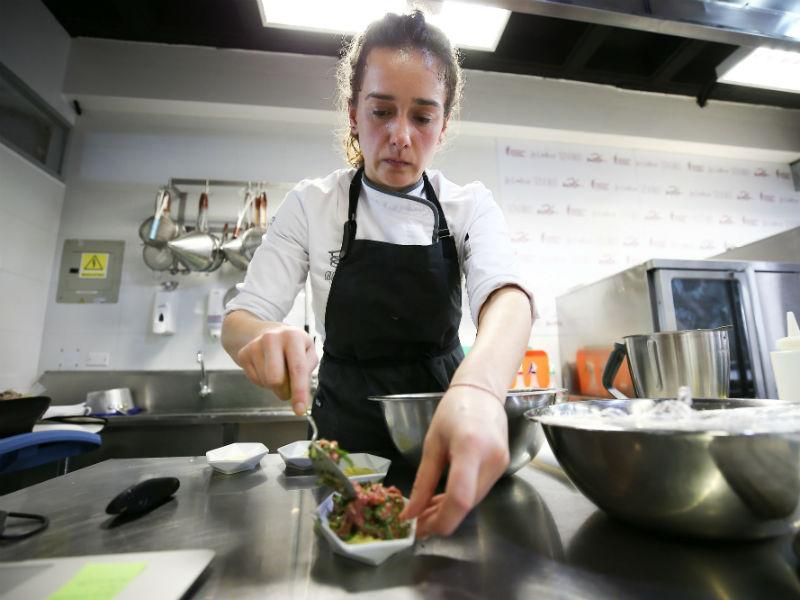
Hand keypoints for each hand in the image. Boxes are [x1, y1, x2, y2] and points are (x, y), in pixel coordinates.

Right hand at [236, 325, 317, 414]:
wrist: (268, 332)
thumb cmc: (293, 346)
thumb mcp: (308, 353)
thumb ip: (307, 375)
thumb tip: (301, 400)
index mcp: (293, 336)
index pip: (297, 369)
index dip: (299, 392)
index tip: (300, 410)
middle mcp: (272, 338)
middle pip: (276, 380)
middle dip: (284, 390)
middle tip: (289, 385)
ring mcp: (255, 345)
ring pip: (265, 382)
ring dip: (274, 385)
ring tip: (278, 370)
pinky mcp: (243, 353)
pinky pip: (254, 380)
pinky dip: (263, 380)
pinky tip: (266, 368)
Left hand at [400, 386, 508, 536]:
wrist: (482, 393)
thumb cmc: (453, 411)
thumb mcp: (431, 443)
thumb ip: (422, 481)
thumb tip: (411, 513)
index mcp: (469, 448)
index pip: (460, 497)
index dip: (441, 519)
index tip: (420, 527)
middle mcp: (491, 460)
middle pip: (467, 504)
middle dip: (441, 518)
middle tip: (417, 521)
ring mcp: (501, 465)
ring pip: (473, 502)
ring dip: (450, 511)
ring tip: (426, 509)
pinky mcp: (503, 467)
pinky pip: (479, 492)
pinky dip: (461, 499)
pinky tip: (444, 498)